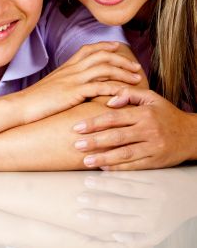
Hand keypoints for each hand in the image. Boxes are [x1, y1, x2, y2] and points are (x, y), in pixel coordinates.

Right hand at [16, 42, 142, 123]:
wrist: (22, 105)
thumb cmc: (37, 99)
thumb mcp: (54, 85)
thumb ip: (67, 81)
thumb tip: (79, 85)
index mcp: (67, 65)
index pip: (89, 48)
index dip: (105, 46)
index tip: (119, 47)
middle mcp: (72, 68)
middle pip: (102, 56)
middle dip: (122, 59)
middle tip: (136, 66)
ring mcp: (73, 79)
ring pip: (104, 69)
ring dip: (123, 72)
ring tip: (136, 79)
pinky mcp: (73, 92)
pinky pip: (99, 87)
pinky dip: (114, 88)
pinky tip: (124, 93)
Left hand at [72, 88, 196, 168]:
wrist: (192, 135)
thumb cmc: (166, 113)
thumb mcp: (151, 97)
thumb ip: (128, 94)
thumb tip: (108, 101)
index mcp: (144, 113)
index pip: (115, 117)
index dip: (95, 122)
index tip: (78, 127)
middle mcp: (148, 131)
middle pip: (117, 136)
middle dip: (95, 141)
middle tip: (76, 144)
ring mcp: (152, 148)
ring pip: (124, 154)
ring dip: (103, 158)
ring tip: (86, 160)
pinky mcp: (156, 162)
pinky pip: (134, 166)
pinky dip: (118, 167)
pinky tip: (104, 167)